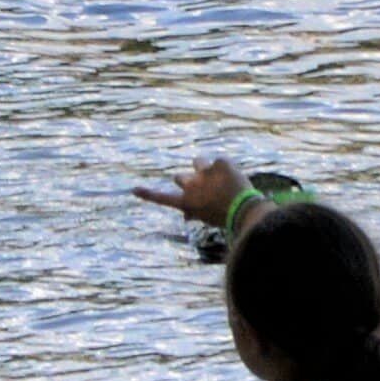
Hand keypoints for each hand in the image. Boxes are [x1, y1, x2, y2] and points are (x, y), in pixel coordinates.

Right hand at [136, 157, 250, 228]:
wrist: (245, 210)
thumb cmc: (226, 218)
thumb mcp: (206, 218)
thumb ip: (194, 212)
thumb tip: (186, 216)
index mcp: (186, 203)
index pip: (163, 198)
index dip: (148, 194)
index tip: (134, 190)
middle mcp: (191, 186)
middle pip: (179, 177)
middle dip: (188, 180)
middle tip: (203, 187)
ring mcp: (205, 172)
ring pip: (198, 162)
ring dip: (204, 168)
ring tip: (219, 178)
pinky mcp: (220, 162)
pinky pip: (221, 161)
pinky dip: (227, 168)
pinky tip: (236, 179)